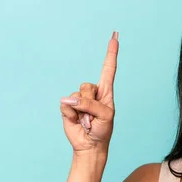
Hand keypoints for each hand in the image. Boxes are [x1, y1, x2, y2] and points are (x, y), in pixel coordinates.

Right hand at [60, 31, 118, 153]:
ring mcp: (79, 99)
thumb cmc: (102, 130)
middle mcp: (92, 92)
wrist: (90, 145)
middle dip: (90, 103)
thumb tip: (70, 99)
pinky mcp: (68, 106)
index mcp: (106, 92)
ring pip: (76, 95)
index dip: (111, 53)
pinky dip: (72, 115)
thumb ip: (91, 104)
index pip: (108, 69)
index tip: (115, 36)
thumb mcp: (105, 116)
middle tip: (94, 117)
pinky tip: (77, 121)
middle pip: (87, 86)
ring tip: (87, 121)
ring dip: (83, 112)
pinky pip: (66, 105)